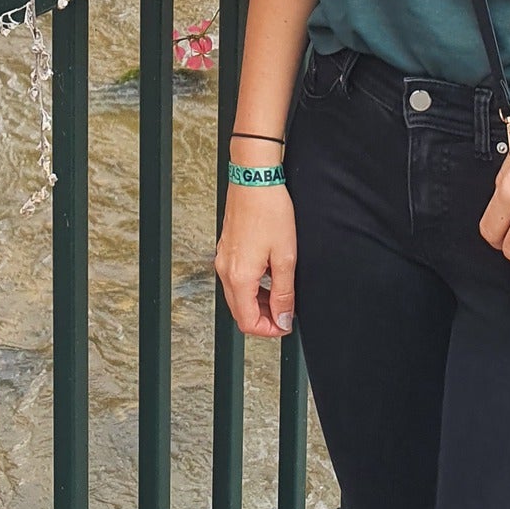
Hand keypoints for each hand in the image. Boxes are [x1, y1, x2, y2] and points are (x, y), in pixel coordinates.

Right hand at [215, 188, 295, 338]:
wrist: (254, 178)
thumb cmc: (269, 210)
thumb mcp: (285, 257)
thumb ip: (283, 293)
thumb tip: (283, 318)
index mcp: (239, 277)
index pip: (248, 322)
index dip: (269, 330)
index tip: (286, 325)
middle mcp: (225, 270)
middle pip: (240, 311)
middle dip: (263, 318)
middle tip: (286, 312)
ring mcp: (223, 258)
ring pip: (237, 295)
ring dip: (258, 302)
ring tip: (281, 293)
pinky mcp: (226, 248)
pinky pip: (235, 278)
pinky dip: (252, 285)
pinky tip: (269, 274)